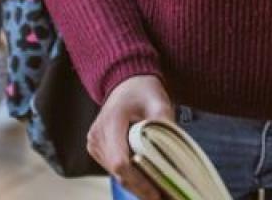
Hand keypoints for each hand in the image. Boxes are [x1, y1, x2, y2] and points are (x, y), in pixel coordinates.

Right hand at [89, 75, 174, 199]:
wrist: (126, 83)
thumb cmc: (143, 91)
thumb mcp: (159, 103)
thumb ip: (166, 128)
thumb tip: (177, 159)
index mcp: (111, 122)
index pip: (120, 161)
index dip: (138, 181)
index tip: (157, 193)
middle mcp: (97, 135)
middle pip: (118, 172)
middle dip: (142, 188)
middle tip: (165, 197)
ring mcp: (94, 143)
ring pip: (116, 174)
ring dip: (137, 185)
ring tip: (160, 192)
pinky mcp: (97, 149)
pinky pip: (114, 169)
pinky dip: (131, 177)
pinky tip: (149, 182)